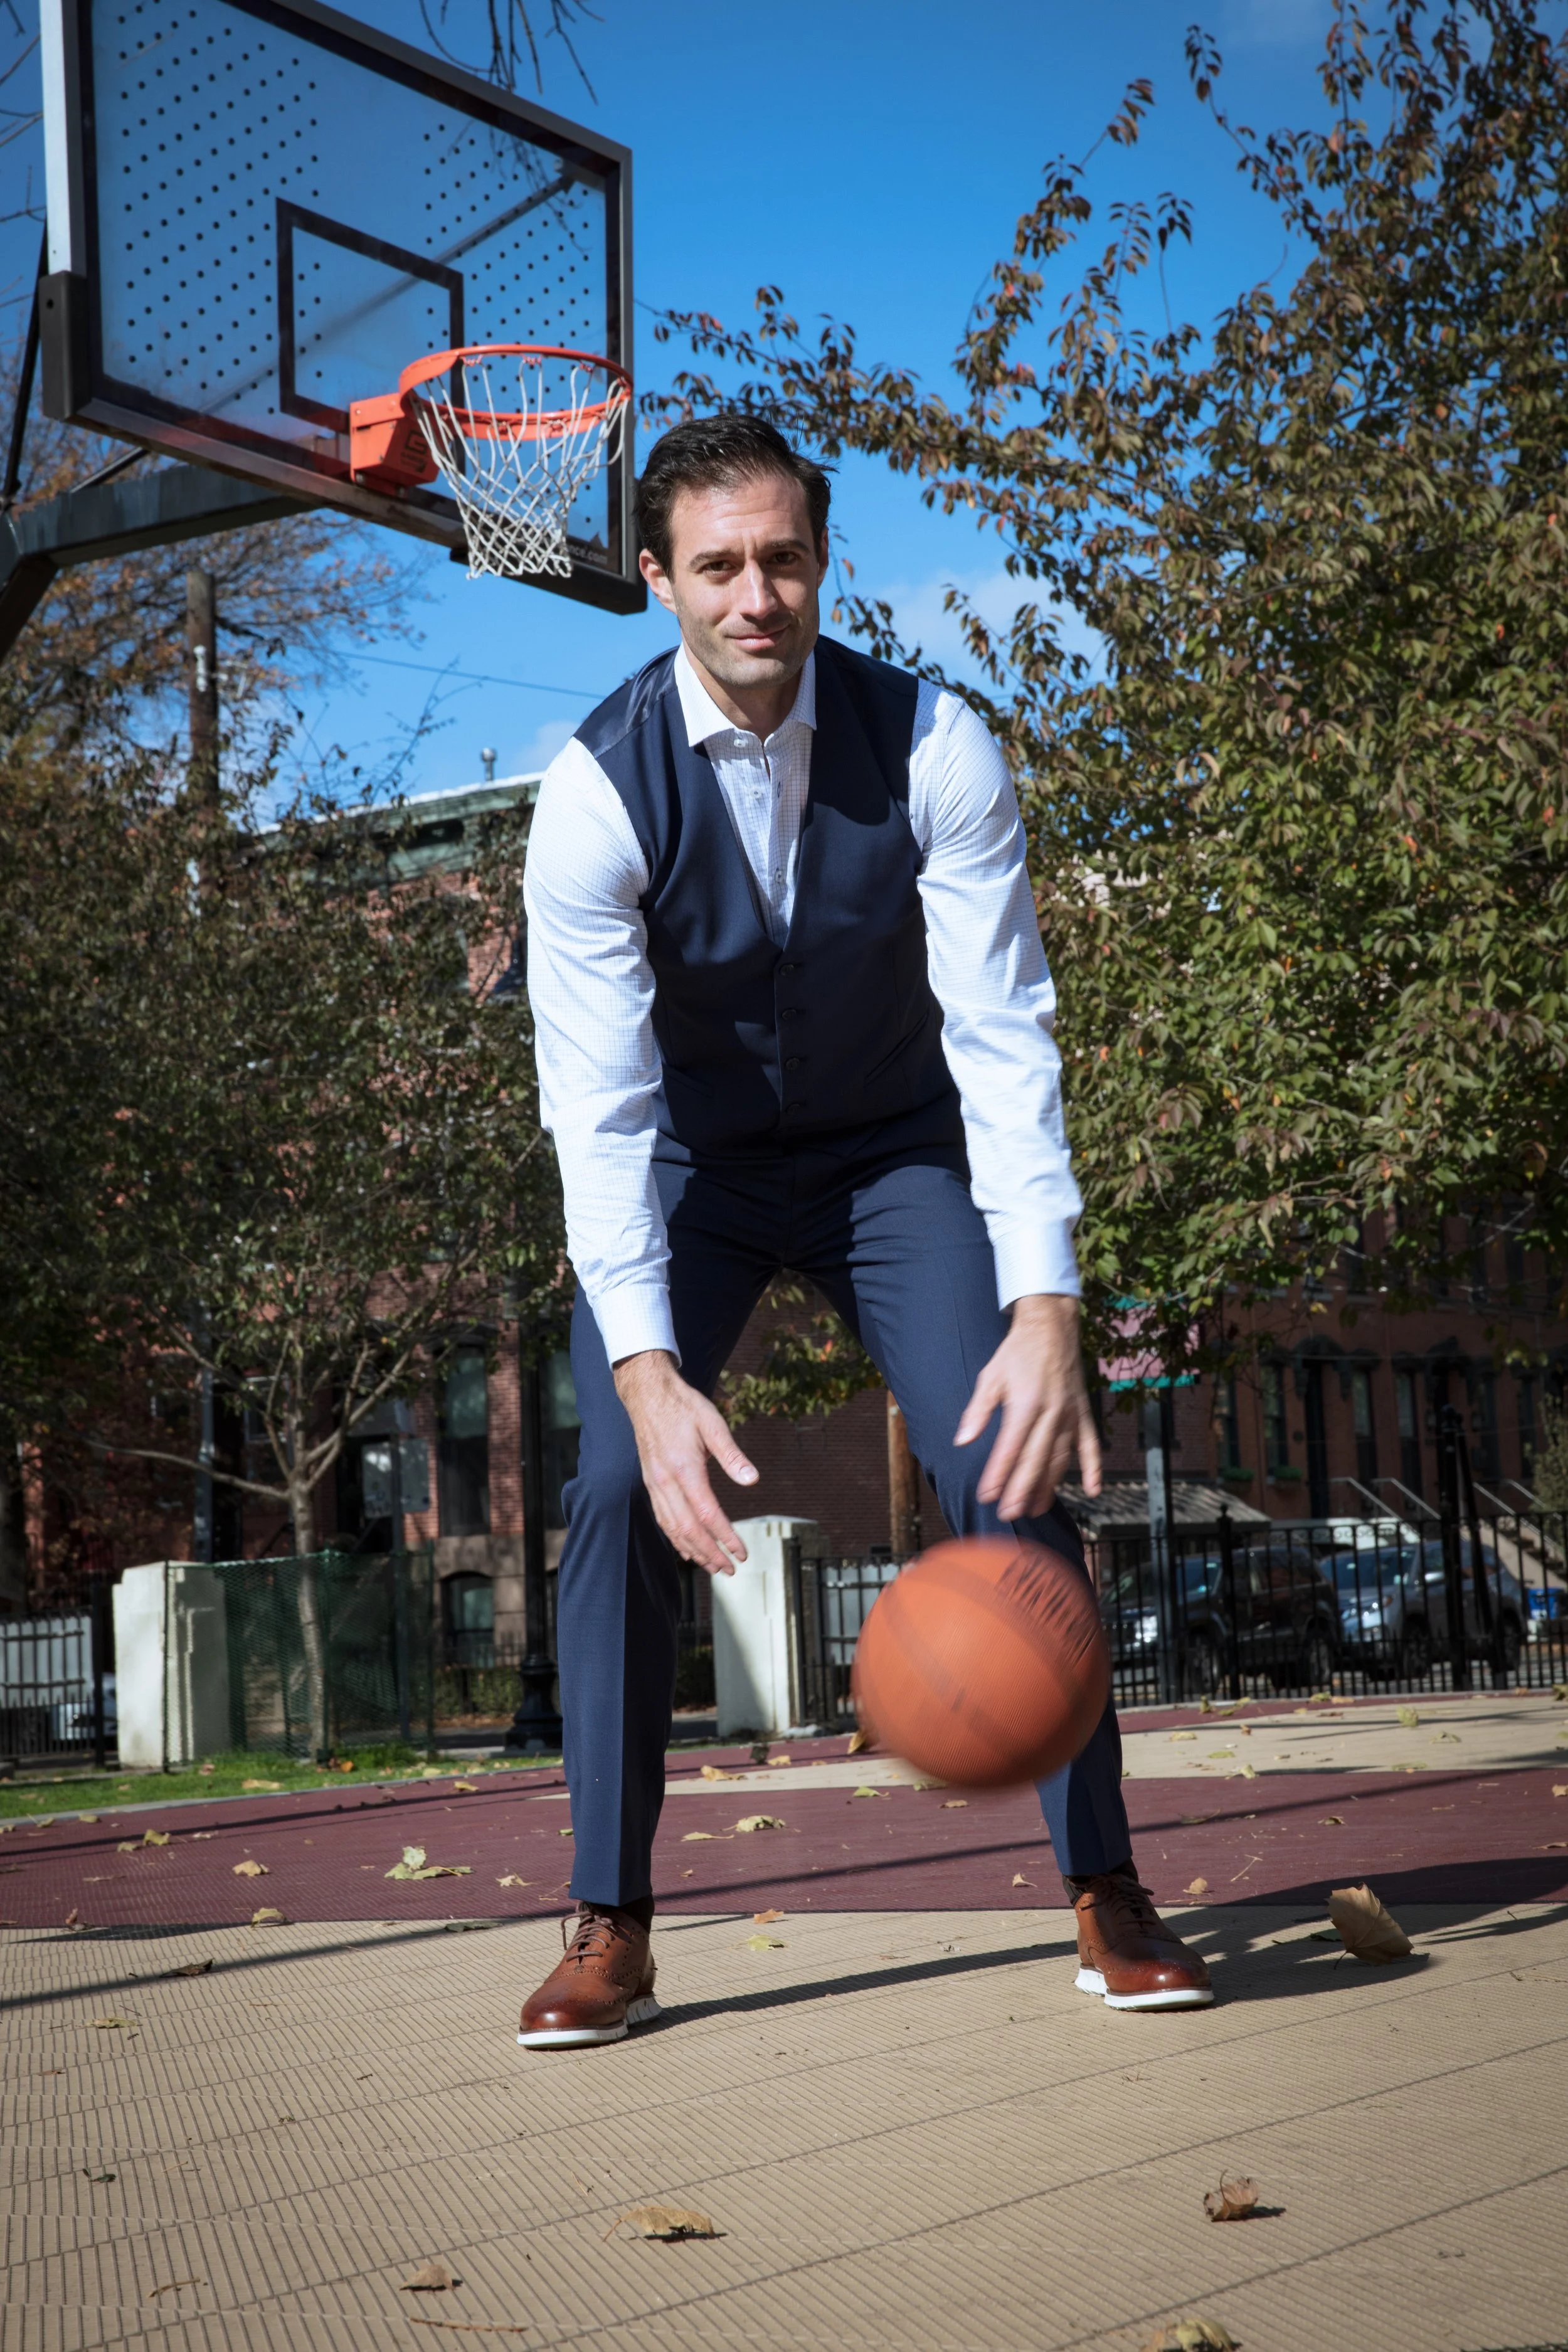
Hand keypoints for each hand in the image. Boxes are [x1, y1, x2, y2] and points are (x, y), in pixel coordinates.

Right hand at [612, 1349, 758, 1574]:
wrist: (647, 1393)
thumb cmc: (683, 1406)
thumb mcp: (712, 1423)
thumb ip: (732, 1455)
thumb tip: (752, 1480)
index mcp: (684, 1469)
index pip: (708, 1514)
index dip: (726, 1537)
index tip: (741, 1552)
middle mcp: (666, 1482)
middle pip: (689, 1529)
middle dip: (711, 1553)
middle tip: (730, 1569)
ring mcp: (655, 1484)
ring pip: (673, 1528)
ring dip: (694, 1551)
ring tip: (712, 1566)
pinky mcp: (650, 1482)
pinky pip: (662, 1518)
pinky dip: (675, 1538)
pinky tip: (686, 1548)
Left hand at [953, 1294, 1101, 1520]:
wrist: (1052, 1327)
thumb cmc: (1017, 1353)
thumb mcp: (991, 1377)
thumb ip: (978, 1411)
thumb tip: (963, 1441)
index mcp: (1026, 1403)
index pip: (1010, 1447)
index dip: (998, 1474)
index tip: (987, 1496)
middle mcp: (1052, 1412)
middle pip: (1036, 1459)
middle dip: (1021, 1490)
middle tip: (1009, 1514)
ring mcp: (1071, 1415)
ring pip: (1061, 1458)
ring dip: (1049, 1486)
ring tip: (1035, 1509)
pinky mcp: (1084, 1413)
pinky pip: (1091, 1445)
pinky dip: (1094, 1468)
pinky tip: (1093, 1491)